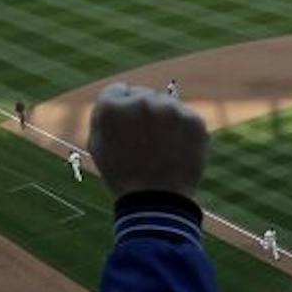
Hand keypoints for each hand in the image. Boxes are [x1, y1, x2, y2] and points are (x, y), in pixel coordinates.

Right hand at [88, 83, 205, 200]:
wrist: (156, 200)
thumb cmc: (122, 174)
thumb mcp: (98, 144)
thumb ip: (104, 114)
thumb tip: (120, 92)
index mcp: (111, 106)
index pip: (118, 91)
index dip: (121, 112)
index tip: (126, 130)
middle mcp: (141, 101)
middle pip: (143, 95)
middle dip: (143, 114)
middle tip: (144, 143)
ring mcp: (170, 109)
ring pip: (166, 105)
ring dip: (164, 120)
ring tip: (160, 149)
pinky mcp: (193, 119)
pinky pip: (185, 117)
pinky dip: (182, 130)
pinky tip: (175, 150)